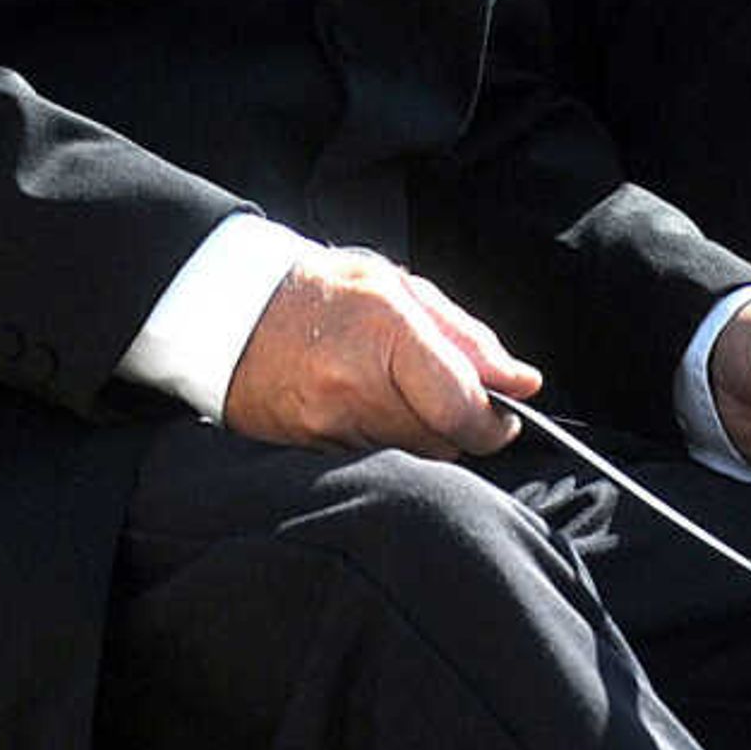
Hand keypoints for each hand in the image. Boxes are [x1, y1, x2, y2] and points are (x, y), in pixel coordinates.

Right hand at [223, 247, 537, 458]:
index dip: (494, 423)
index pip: (460, 407)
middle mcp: (355, 383)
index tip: (505, 416)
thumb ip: (466, 337)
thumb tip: (520, 381)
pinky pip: (375, 461)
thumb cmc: (320, 290)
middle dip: (462, 428)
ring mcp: (328, 422)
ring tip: (401, 395)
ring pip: (412, 456)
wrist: (230, 311)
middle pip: (442, 442)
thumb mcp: (398, 288)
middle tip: (454, 400)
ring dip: (425, 435)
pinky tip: (369, 410)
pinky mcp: (309, 448)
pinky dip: (387, 443)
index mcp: (385, 329)